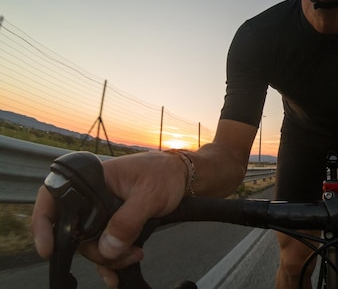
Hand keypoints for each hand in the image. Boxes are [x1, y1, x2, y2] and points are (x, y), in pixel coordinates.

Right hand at [32, 151, 186, 287]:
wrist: (185, 177)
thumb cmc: (166, 174)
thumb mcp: (149, 195)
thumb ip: (127, 221)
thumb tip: (107, 248)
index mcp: (93, 179)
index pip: (53, 197)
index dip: (43, 223)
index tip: (49, 249)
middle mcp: (92, 196)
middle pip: (76, 232)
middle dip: (96, 250)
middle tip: (124, 253)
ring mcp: (102, 211)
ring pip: (91, 244)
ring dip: (109, 257)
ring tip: (134, 255)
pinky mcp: (114, 223)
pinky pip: (104, 246)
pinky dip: (111, 260)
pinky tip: (119, 272)